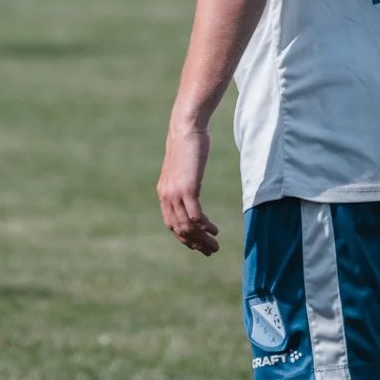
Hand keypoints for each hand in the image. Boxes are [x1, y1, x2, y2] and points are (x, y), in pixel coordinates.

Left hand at [157, 117, 219, 255]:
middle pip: (179, 229)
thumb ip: (185, 182)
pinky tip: (214, 230)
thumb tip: (191, 190)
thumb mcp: (184, 168)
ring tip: (214, 246)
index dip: (185, 238)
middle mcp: (166, 196)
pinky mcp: (188, 188)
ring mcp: (176, 193)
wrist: (186, 128)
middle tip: (210, 251)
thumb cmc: (188, 145)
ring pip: (188, 226)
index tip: (198, 246)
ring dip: (202, 239)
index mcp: (164, 193)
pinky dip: (205, 226)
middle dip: (195, 243)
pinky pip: (196, 216)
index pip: (172, 224)